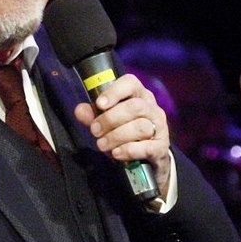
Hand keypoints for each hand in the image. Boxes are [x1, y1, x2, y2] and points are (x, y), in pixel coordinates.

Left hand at [74, 73, 172, 202]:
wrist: (149, 158)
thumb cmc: (126, 134)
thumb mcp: (108, 123)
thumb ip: (93, 116)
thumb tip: (79, 110)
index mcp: (138, 96)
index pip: (131, 83)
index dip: (114, 91)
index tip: (100, 104)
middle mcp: (152, 108)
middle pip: (134, 106)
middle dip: (110, 119)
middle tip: (95, 131)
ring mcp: (159, 127)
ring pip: (140, 127)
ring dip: (117, 136)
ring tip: (102, 144)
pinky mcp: (161, 147)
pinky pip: (147, 147)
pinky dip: (129, 150)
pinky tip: (117, 153)